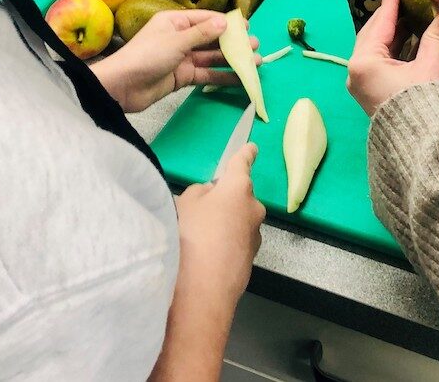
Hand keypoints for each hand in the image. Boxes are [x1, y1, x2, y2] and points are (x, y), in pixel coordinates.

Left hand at [91, 10, 258, 112]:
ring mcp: (182, 58)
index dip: (227, 23)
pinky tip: (239, 78)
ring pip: (212, 57)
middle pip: (212, 38)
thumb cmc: (145, 57)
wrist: (123, 87)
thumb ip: (202, 33)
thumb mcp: (176, 41)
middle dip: (233, 42)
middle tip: (255, 45)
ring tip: (255, 61)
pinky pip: (207, 74)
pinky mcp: (182, 76)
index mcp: (175, 21)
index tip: (247, 27)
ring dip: (232, 59)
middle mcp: (180, 37)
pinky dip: (222, 76)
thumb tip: (225, 22)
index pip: (206, 19)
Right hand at [174, 143, 265, 311]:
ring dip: (223, 224)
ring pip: (237, 221)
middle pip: (238, 196)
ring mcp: (254, 236)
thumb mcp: (184, 203)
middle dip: (223, 199)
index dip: (245, 153)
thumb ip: (199, 192)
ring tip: (195, 239)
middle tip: (197, 210)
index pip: (243, 162)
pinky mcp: (250, 259)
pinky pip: (234, 243)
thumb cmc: (191, 237)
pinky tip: (202, 258)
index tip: (251, 147)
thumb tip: (210, 195)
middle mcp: (253, 209)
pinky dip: (223, 245)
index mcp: (239, 188)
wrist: (202, 291)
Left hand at [347, 0, 438, 115]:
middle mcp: (356, 72)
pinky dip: (392, 50)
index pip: (379, 25)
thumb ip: (437, 37)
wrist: (422, 147)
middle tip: (402, 0)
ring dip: (392, 34)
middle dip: (389, 18)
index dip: (390, 4)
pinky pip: (379, 63)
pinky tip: (407, 40)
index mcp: (364, 62)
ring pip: (375, 50)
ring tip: (408, 17)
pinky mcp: (371, 93)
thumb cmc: (422, 103)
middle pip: (372, 36)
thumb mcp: (430, 67)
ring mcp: (362, 84)